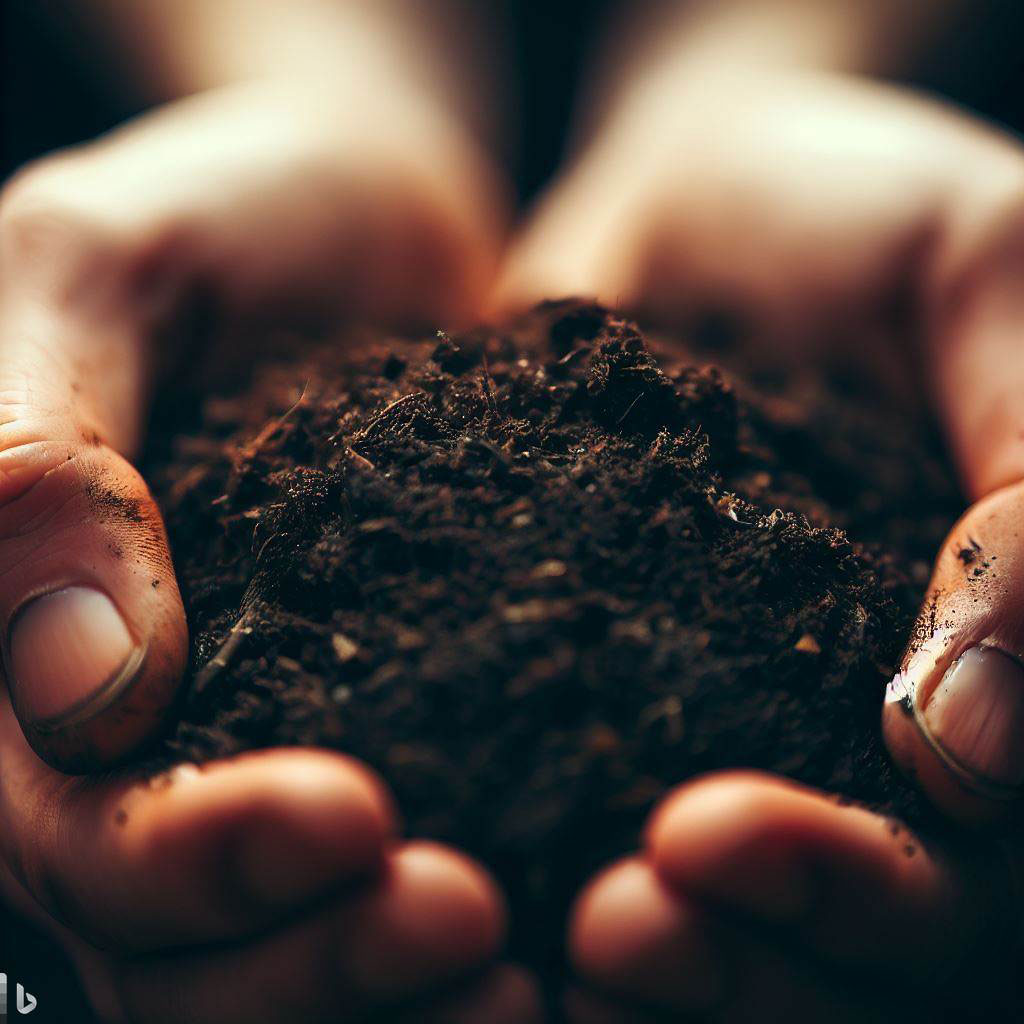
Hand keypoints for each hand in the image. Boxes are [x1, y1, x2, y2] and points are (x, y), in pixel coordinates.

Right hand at [0, 80, 534, 1021]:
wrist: (363, 204)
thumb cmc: (218, 209)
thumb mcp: (97, 270)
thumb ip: (43, 460)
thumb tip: (75, 690)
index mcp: (28, 650)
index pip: (74, 828)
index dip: (193, 862)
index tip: (350, 825)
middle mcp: (150, 728)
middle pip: (187, 937)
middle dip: (319, 961)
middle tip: (475, 934)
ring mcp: (280, 724)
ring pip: (303, 930)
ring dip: (404, 983)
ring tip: (540, 975)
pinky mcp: (406, 697)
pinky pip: (434, 832)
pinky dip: (499, 899)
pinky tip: (583, 909)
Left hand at [498, 67, 1023, 1017]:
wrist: (704, 193)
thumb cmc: (871, 211)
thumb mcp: (992, 281)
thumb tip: (975, 739)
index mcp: (977, 677)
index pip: (954, 862)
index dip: (855, 886)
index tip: (715, 836)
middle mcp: (836, 724)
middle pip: (815, 932)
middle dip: (722, 956)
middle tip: (606, 927)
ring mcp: (705, 703)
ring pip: (682, 898)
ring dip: (608, 941)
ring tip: (482, 918)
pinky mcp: (575, 657)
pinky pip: (540, 771)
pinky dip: (487, 829)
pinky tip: (405, 842)